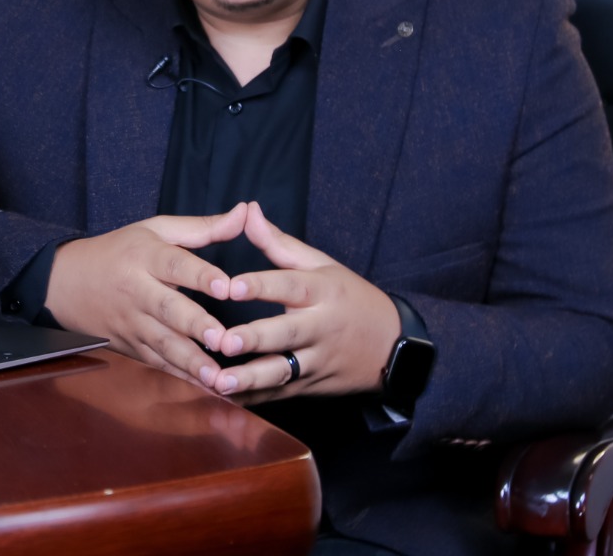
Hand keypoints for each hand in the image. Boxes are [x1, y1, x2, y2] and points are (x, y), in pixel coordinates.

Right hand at [45, 204, 247, 386]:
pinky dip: (181, 377)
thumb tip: (246, 211)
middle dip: (196, 326)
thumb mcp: (155, 230)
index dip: (201, 276)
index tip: (228, 288)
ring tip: (218, 376)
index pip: (175, 264)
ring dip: (191, 361)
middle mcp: (137, 291)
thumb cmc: (120, 252)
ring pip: (162, 344)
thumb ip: (204, 226)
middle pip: (168, 308)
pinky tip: (206, 388)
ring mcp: (132, 323)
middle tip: (224, 339)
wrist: (66, 284)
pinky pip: (157, 364)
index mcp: (144, 256)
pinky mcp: (130, 347)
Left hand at [207, 202, 398, 402]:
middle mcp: (319, 328)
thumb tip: (248, 209)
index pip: (290, 286)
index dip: (261, 285)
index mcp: (321, 292)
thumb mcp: (322, 265)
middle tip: (222, 342)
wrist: (394, 347)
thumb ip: (279, 242)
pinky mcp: (311, 387)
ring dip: (249, 380)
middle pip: (286, 334)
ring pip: (282, 373)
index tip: (231, 286)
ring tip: (218, 382)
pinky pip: (279, 396)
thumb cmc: (350, 298)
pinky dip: (252, 401)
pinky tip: (222, 401)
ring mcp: (316, 362)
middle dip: (254, 339)